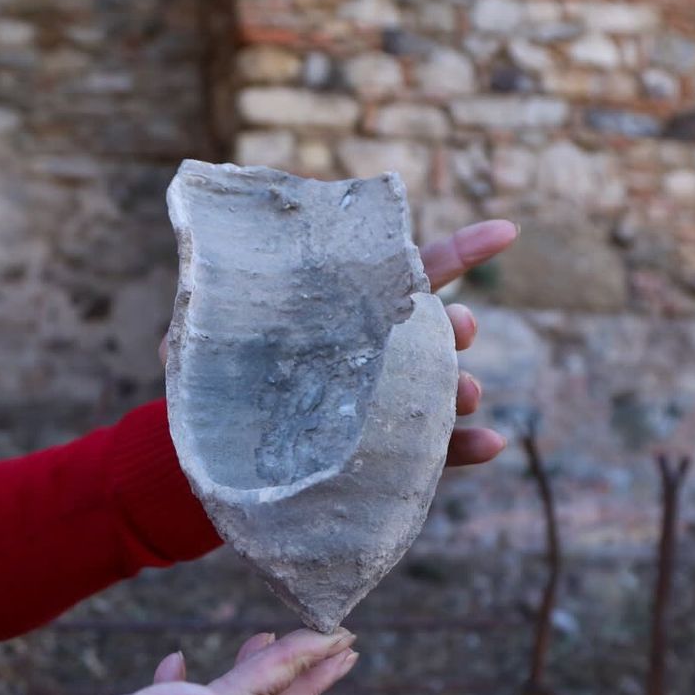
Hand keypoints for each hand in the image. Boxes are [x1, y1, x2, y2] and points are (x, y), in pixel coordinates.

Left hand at [158, 219, 517, 467]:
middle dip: (453, 326)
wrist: (207, 463)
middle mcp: (377, 354)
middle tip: (458, 328)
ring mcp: (386, 405)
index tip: (506, 232)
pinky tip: (492, 444)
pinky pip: (436, 454)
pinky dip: (467, 449)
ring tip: (467, 391)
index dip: (461, 250)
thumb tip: (188, 301)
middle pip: (431, 330)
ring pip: (440, 389)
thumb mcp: (204, 342)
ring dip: (463, 386)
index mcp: (347, 312)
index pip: (410, 273)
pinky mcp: (388, 456)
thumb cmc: (210, 386)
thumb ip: (208, 317)